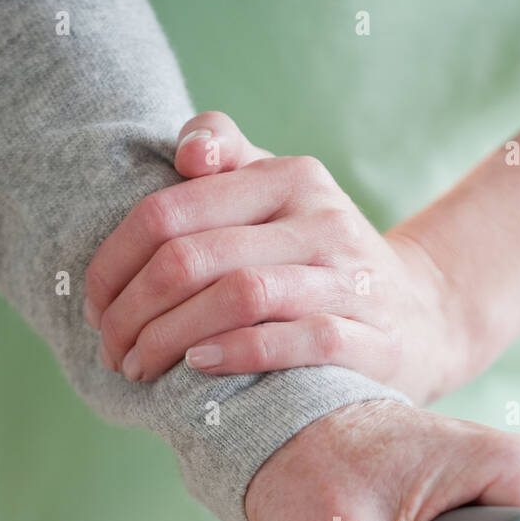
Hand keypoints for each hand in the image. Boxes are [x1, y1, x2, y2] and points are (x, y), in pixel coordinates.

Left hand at [84, 112, 467, 405]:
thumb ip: (227, 155)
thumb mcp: (283, 194)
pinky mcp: (372, 338)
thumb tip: (186, 152)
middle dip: (134, 310)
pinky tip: (198, 368)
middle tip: (109, 349)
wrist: (424, 317)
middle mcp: (321, 220)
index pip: (172, 209)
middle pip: (194, 257)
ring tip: (140, 366)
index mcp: (288, 178)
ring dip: (172, 337)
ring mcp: (349, 280)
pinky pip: (297, 340)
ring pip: (239, 295)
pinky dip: (239, 352)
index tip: (95, 304)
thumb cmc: (323, 259)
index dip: (116, 260)